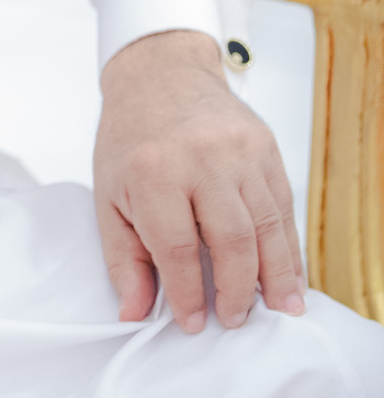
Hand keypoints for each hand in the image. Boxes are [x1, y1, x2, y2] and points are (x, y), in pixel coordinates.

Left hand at [93, 29, 304, 333]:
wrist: (160, 75)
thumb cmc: (131, 138)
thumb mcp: (109, 196)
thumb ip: (124, 258)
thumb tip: (135, 313)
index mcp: (153, 172)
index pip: (176, 248)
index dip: (188, 294)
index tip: (192, 322)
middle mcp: (201, 159)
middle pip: (231, 240)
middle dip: (238, 290)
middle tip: (234, 319)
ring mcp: (239, 150)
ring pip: (267, 225)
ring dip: (276, 275)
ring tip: (276, 309)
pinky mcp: (265, 147)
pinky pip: (283, 206)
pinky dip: (287, 245)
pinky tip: (287, 274)